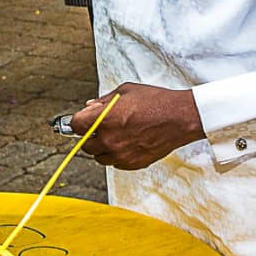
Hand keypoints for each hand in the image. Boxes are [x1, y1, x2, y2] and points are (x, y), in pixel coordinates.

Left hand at [72, 82, 204, 170]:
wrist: (180, 118)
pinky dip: (116, 155)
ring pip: (99, 157)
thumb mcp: (124, 91)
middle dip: (88, 135)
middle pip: (85, 145)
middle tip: (99, 127)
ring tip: (115, 135)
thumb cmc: (154, 101)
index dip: (77, 122)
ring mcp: (121, 154)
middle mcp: (109, 140)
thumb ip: (103, 101)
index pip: (75, 125)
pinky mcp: (133, 163)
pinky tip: (126, 143)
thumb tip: (90, 106)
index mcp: (104, 119)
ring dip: (101, 147)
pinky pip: (115, 163)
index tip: (80, 120)